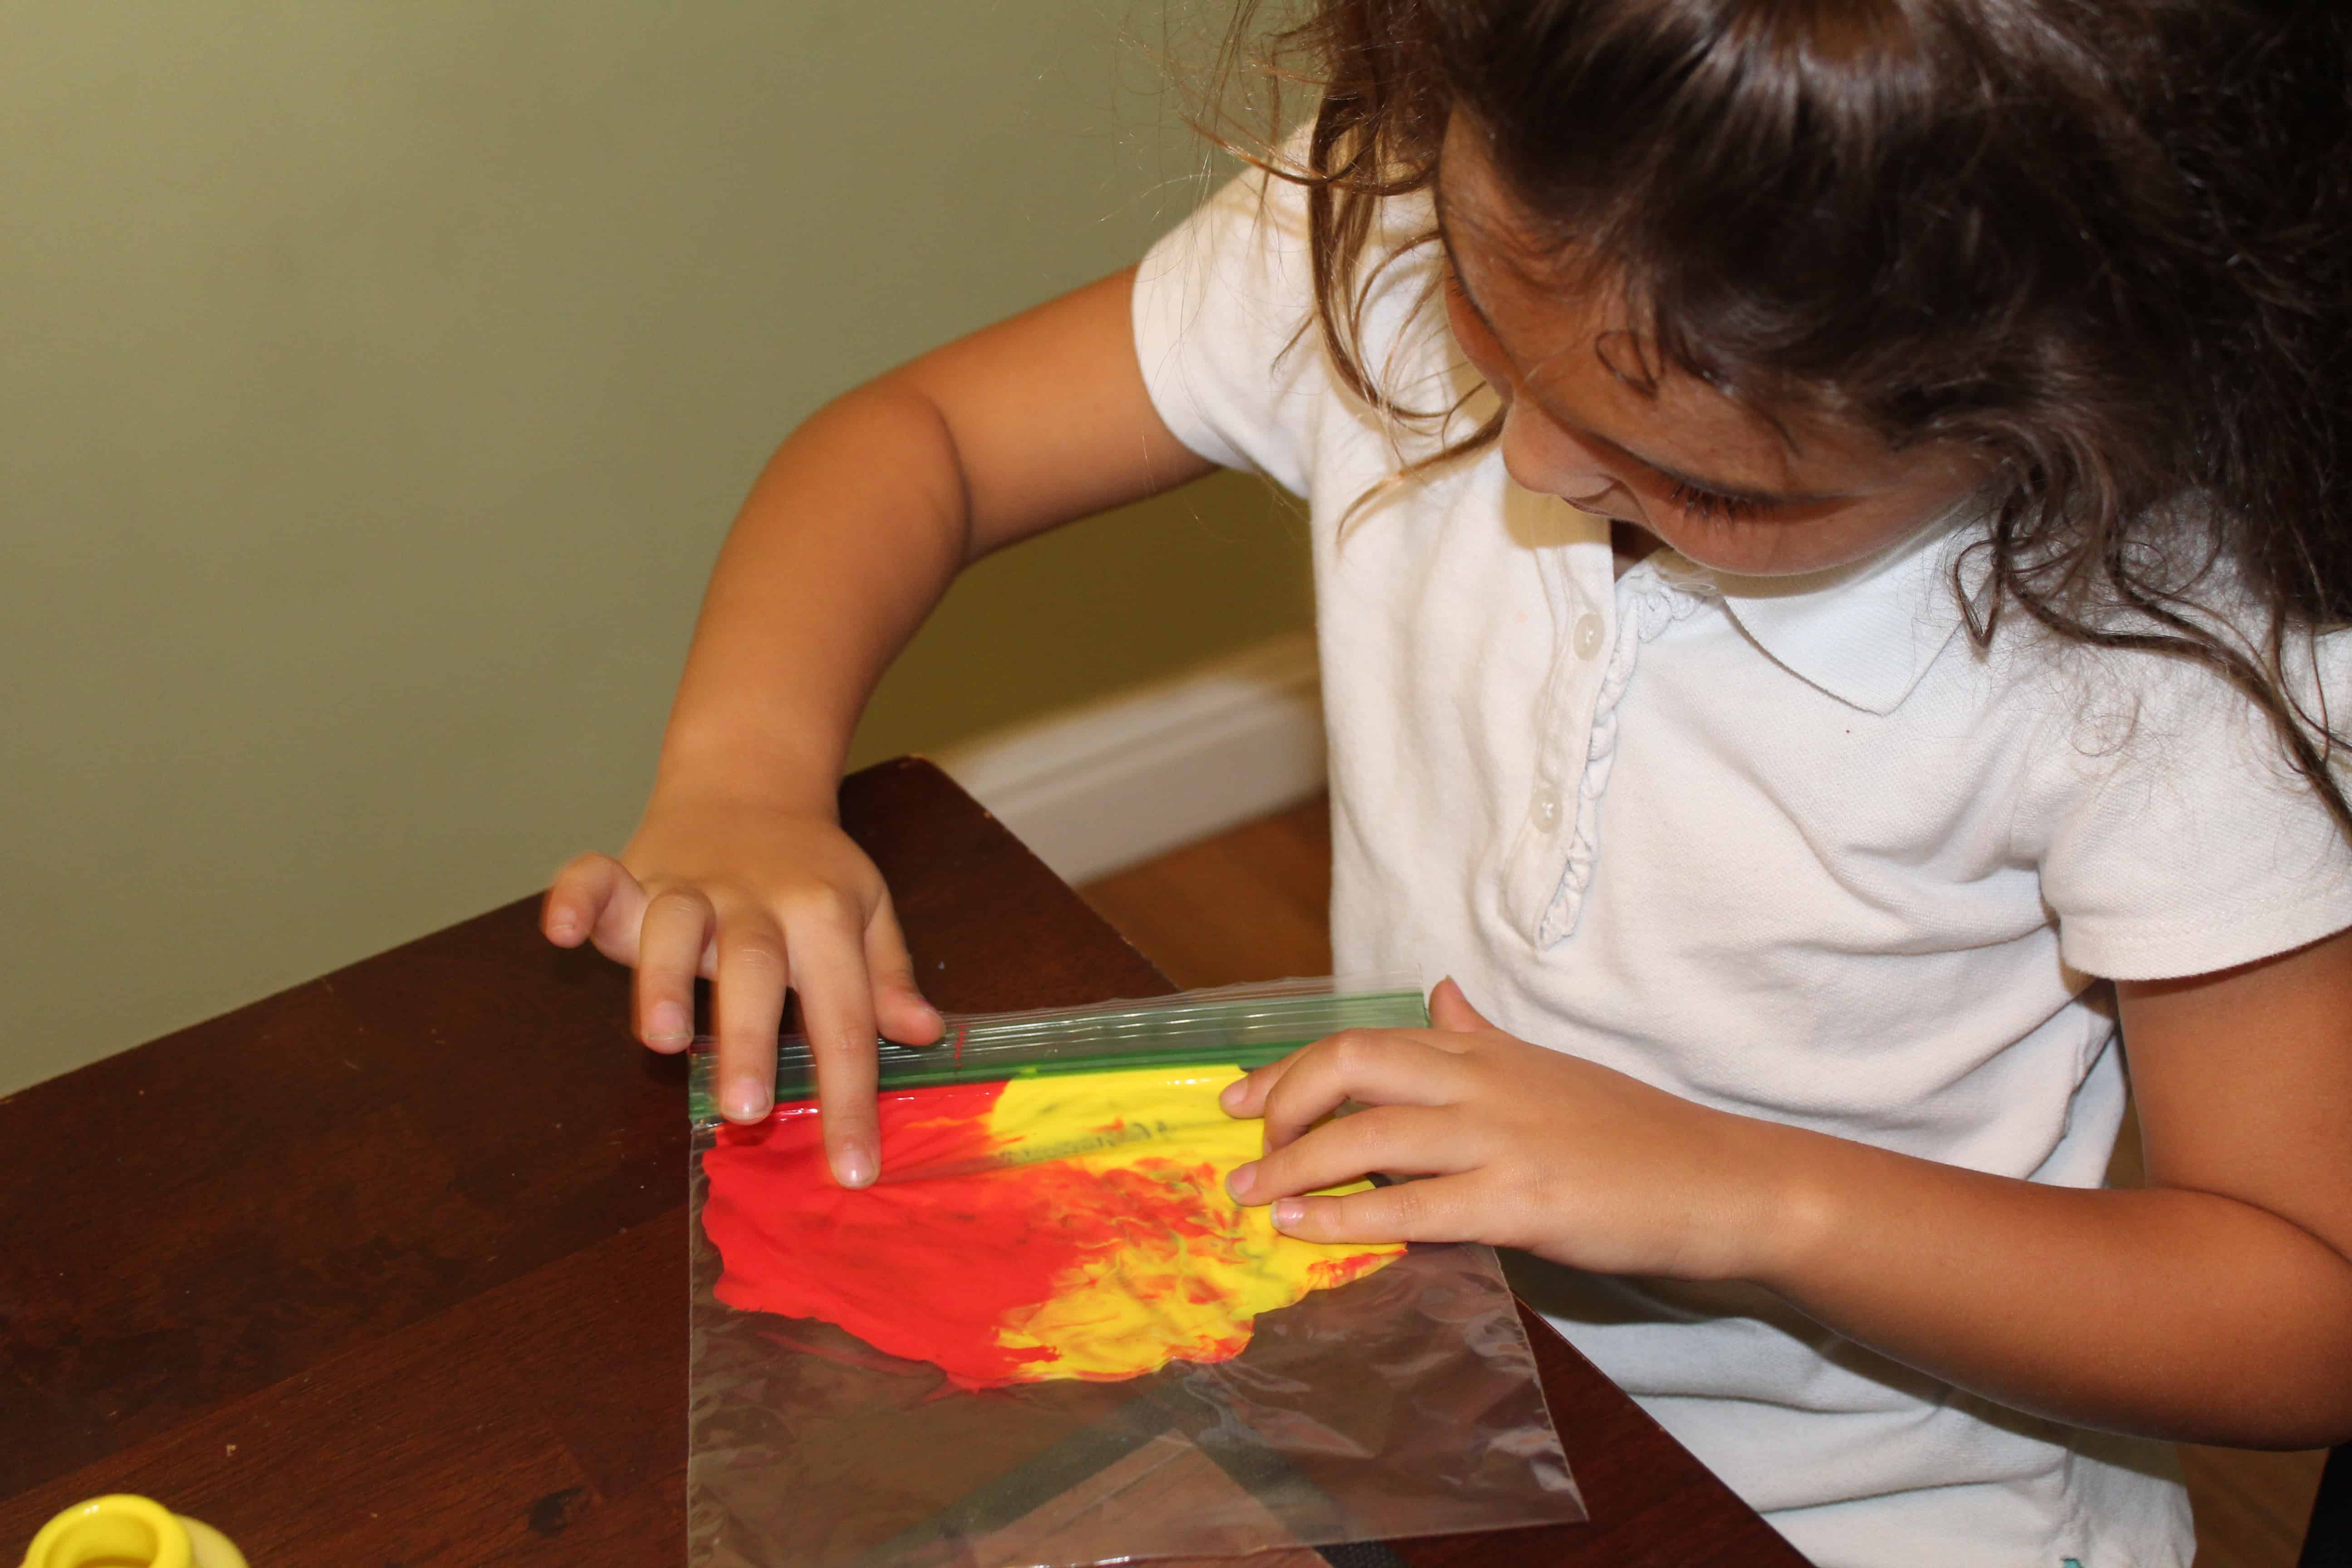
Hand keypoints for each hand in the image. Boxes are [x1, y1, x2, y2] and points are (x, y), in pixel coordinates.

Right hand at [540, 793, 940, 1185]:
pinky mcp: (632, 873)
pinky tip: (560, 931)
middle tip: (745, 1113)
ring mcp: (689, 886)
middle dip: (749, 1041)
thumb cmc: (811, 868)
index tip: (854, 1170)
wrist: (750, 779)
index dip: (849, 1098)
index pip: (842, 1016)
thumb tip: (924, 1034)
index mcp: (823, 915)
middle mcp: (755, 901)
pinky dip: (574, 898)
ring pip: (673, 928)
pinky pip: (596, 879)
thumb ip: (887, 975)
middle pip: (754, 971)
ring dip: (663, 979)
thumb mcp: (867, 909)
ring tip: (661, 1039)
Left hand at [1218, 978, 1792, 1280]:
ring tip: (1249, 1196)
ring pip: (1367, 1139)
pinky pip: (1411, 1208)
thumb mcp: (1542, 1067)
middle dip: (1280, 1104)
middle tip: (1243, 1148)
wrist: (1718, 1182)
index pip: (1361, 1041)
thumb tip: (1437, 992)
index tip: (1239, 1097)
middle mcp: (1481, 1080)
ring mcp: (1500, 1139)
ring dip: (1293, 1167)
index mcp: (1481, 1049)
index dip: (1290, 1069)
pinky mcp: (1520, 1201)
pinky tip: (1304, 1231)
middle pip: (1350, 1066)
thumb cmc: (1628, 1134)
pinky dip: (1346, 1220)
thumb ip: (1479, 1034)